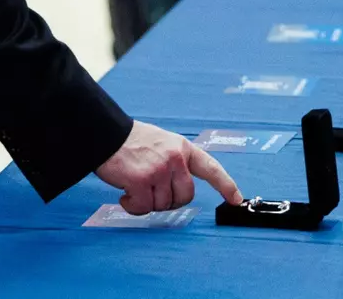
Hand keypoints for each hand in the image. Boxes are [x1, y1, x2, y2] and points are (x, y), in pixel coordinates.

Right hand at [94, 120, 242, 214]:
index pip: (210, 168)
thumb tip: (181, 191)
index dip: (226, 185)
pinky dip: (132, 206)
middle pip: (185, 196)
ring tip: (135, 185)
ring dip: (147, 201)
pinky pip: (143, 207)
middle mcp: (175, 158)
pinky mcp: (141, 180)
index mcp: (182, 148)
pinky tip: (125, 193)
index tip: (236, 199)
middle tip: (152, 191)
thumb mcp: (162, 143)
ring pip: (163, 204)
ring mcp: (159, 169)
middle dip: (169, 200)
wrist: (105, 134)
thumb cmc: (132, 142)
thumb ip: (176, 163)